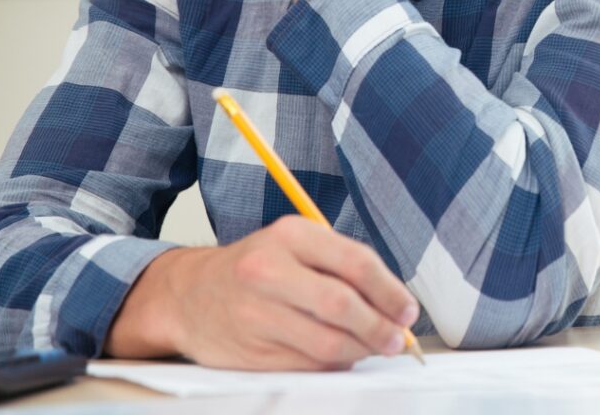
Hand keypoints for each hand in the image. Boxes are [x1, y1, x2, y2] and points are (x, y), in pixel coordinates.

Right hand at [106, 216, 419, 370]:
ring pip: (327, 343)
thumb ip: (341, 265)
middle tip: (398, 339)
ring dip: (361, 351)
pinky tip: (339, 355)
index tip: (407, 310)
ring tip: (373, 347)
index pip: (355, 262)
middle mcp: (270, 270)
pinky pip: (307, 365)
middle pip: (342, 305)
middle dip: (380, 327)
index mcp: (290, 234)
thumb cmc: (256, 267)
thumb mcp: (295, 245)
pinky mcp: (252, 352)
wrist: (191, 294)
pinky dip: (333, 365)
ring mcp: (257, 314)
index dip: (389, 291)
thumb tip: (393, 303)